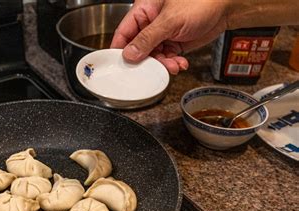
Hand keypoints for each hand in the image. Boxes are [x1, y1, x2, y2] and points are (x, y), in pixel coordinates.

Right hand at [111, 0, 229, 73]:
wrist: (227, 7)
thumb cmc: (201, 1)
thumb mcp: (170, 21)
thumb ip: (147, 39)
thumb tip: (129, 53)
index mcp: (144, 10)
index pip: (123, 32)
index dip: (119, 49)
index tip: (118, 64)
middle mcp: (151, 23)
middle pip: (138, 48)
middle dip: (146, 60)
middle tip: (151, 69)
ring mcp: (162, 33)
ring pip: (153, 56)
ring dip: (162, 64)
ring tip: (173, 65)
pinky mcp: (174, 43)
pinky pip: (166, 58)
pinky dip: (172, 63)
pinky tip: (180, 63)